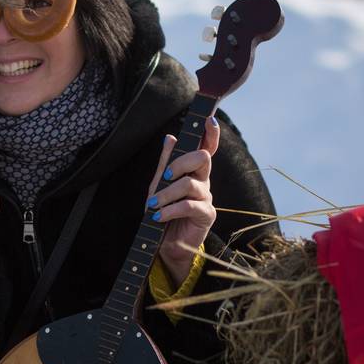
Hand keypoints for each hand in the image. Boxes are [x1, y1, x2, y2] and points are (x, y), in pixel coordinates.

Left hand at [147, 116, 219, 285]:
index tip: (209, 120)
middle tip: (164, 178)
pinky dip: (170, 210)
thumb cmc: (163, 211)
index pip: (206, 148)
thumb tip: (171, 137)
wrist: (165, 243)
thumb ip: (166, 163)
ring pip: (190, 184)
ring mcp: (207, 198)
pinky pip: (190, 205)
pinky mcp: (207, 215)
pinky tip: (158, 216)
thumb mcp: (159, 185)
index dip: (211, 134)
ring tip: (153, 206)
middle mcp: (204, 181)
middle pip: (202, 158)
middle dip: (180, 164)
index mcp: (194, 171)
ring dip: (166, 195)